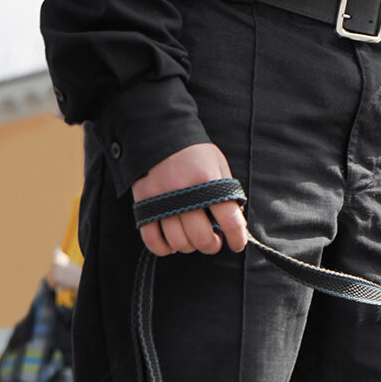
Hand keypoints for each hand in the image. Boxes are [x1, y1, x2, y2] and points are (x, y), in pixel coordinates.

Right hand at [132, 143, 247, 255]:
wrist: (160, 132)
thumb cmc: (196, 154)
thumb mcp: (219, 167)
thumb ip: (227, 194)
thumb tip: (235, 226)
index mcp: (208, 181)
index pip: (230, 221)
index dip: (237, 239)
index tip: (237, 244)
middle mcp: (184, 191)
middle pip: (202, 237)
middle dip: (212, 245)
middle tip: (213, 240)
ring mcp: (161, 197)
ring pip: (178, 241)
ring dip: (190, 246)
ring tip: (193, 237)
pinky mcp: (143, 201)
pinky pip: (152, 239)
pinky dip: (164, 248)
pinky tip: (172, 243)